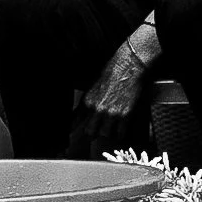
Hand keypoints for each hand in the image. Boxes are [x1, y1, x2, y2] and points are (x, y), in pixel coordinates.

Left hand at [76, 22, 160, 154]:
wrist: (128, 67)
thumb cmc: (112, 72)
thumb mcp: (94, 85)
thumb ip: (88, 101)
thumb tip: (84, 112)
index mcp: (88, 101)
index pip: (76, 121)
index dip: (74, 128)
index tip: (72, 133)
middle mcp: (97, 109)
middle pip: (89, 131)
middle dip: (91, 133)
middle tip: (94, 133)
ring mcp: (111, 114)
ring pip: (104, 134)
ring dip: (106, 134)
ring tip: (109, 131)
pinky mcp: (125, 115)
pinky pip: (120, 132)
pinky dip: (119, 134)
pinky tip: (119, 133)